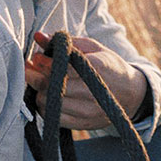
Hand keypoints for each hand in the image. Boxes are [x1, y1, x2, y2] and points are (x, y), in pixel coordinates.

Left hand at [25, 32, 147, 129]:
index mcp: (98, 68)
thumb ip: (65, 42)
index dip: (45, 63)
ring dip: (39, 92)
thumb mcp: (92, 48)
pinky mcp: (85, 124)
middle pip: (53, 87)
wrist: (130, 93)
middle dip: (36, 77)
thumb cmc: (108, 65)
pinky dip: (46, 107)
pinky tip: (48, 96)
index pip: (63, 67)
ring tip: (40, 82)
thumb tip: (38, 36)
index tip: (36, 58)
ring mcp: (90, 111)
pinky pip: (54, 118)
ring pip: (50, 104)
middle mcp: (95, 92)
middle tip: (30, 69)